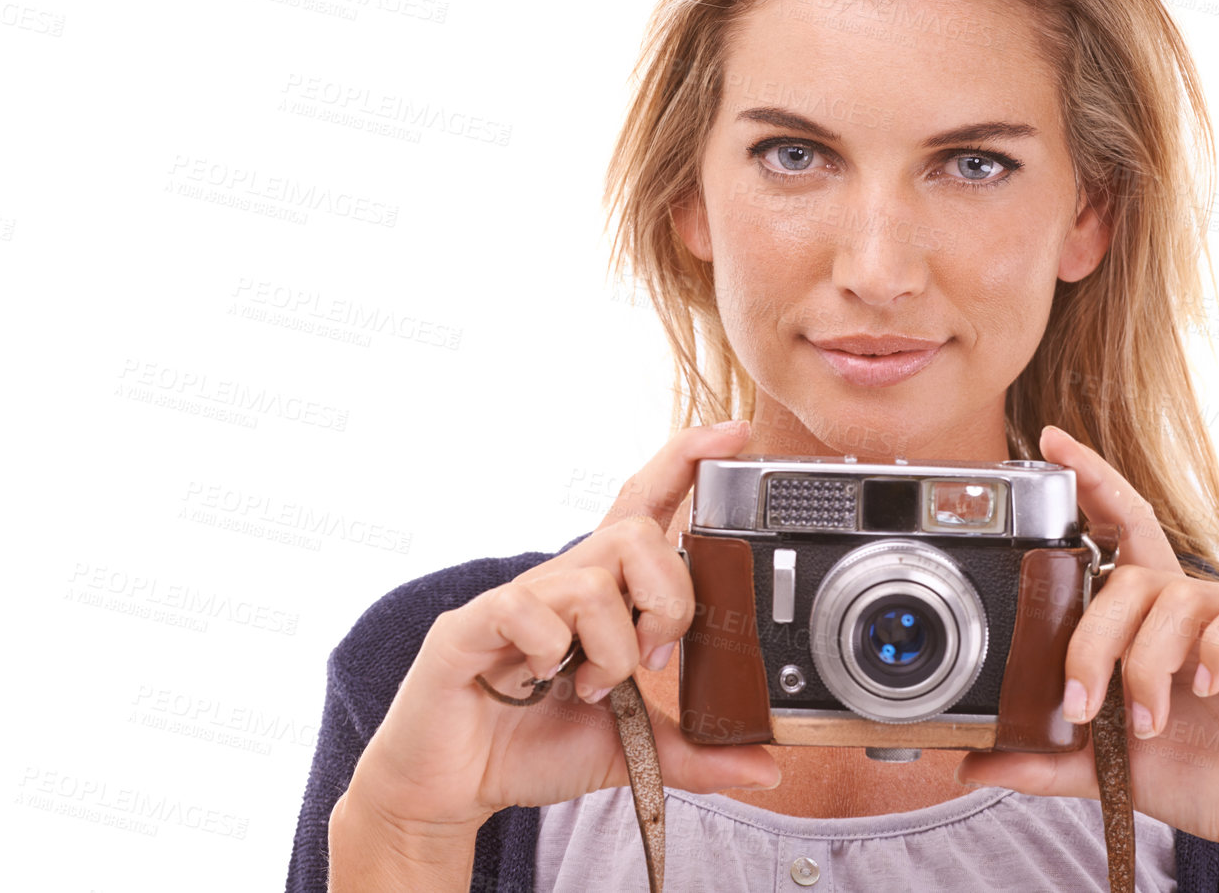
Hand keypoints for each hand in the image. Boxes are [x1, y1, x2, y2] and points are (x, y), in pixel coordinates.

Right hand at [339, 421, 779, 855]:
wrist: (453, 786)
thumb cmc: (531, 745)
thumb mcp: (630, 749)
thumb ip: (694, 751)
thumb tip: (765, 766)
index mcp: (602, 594)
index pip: (644, 504)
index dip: (685, 461)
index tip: (734, 433)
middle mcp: (562, 582)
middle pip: (636, 534)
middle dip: (668, 601)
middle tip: (656, 658)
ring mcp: (517, 599)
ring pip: (593, 582)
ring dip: (611, 650)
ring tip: (590, 688)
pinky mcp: (472, 626)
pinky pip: (526, 609)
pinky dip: (549, 651)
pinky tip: (541, 679)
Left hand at [957, 426, 1218, 884]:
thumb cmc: (1211, 782)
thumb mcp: (1114, 769)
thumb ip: (1045, 759)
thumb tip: (970, 764)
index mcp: (1158, 623)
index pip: (1121, 533)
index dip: (1090, 484)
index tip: (1049, 445)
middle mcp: (1202, 606)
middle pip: (1130, 580)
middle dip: (1093, 640)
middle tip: (1082, 703)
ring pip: (1179, 599)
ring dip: (1149, 664)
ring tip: (1147, 721)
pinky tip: (1207, 685)